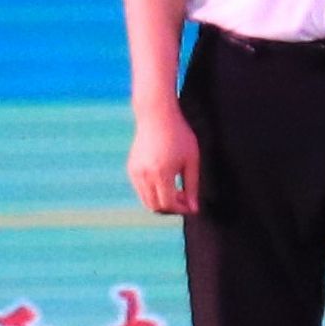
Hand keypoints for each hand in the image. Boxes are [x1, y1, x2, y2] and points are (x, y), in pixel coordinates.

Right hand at [127, 101, 200, 217]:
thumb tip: (193, 208)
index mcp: (161, 173)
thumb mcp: (191, 160)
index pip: (168, 204)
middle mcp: (145, 175)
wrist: (157, 116)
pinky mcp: (131, 169)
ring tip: (177, 191)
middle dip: (171, 208)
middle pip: (155, 206)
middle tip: (185, 199)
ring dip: (161, 202)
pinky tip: (166, 181)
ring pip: (146, 200)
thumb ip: (192, 186)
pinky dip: (153, 193)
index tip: (192, 207)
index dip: (181, 209)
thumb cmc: (180, 136)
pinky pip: (141, 190)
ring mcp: (135, 173)